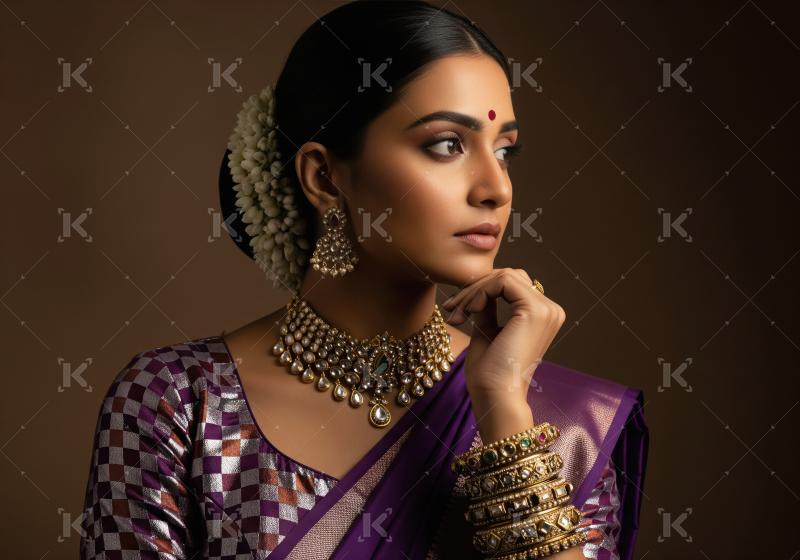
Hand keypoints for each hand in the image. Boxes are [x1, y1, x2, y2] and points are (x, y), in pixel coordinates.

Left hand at [441, 268, 565, 439]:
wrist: (496, 397)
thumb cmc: (490, 374)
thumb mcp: (487, 331)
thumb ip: (488, 308)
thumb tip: (480, 289)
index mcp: (543, 316)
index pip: (511, 284)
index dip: (480, 290)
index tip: (456, 309)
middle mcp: (551, 310)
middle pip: (508, 277)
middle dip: (475, 289)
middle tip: (452, 309)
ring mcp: (546, 309)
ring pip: (503, 277)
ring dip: (474, 291)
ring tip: (459, 314)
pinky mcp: (535, 310)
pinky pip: (502, 282)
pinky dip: (480, 292)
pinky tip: (470, 311)